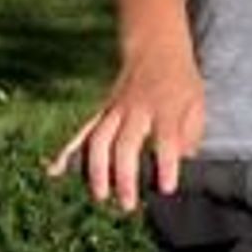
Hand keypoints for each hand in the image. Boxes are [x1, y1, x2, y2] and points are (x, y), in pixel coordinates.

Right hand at [54, 52, 207, 211]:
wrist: (155, 48)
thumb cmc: (180, 82)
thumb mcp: (196, 104)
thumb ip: (191, 135)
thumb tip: (183, 163)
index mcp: (166, 107)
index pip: (166, 139)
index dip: (166, 164)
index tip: (166, 189)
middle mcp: (137, 109)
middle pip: (125, 144)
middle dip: (124, 176)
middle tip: (127, 204)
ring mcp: (115, 109)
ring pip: (99, 140)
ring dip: (97, 170)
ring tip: (100, 196)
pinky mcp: (102, 111)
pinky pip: (82, 132)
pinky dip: (67, 151)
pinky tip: (54, 170)